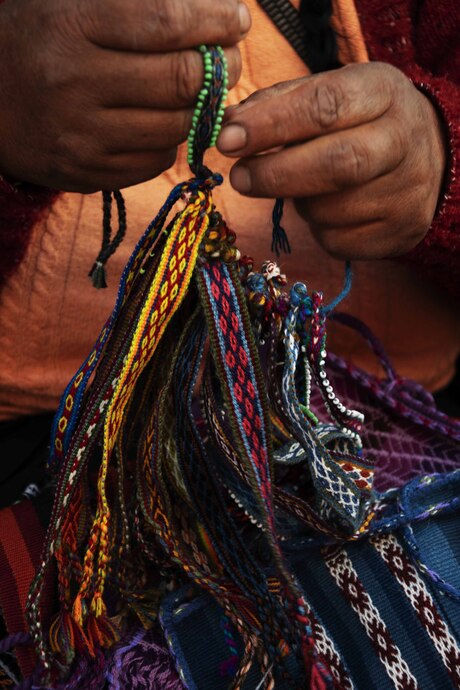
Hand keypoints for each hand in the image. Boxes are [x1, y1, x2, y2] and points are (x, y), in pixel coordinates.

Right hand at [0, 0, 248, 191]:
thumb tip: (206, 8)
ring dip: (204, 109)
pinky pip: (155, 162)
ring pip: (176, 127)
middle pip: (181, 80)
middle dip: (223, 68)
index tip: (238, 19)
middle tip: (230, 59)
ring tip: (203, 92)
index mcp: (71, 23)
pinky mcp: (86, 173)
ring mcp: (80, 135)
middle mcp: (74, 82)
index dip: (215, 20)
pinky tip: (166, 123)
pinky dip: (172, 141)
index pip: (166, 22)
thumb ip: (137, 2)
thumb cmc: (37, 37)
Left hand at [217, 63, 445, 259]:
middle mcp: (402, 140)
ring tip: (304, 186)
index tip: (228, 140)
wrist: (425, 159)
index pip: (324, 106)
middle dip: (276, 174)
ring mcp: (407, 191)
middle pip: (336, 163)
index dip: (271, 125)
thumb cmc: (358, 122)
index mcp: (382, 91)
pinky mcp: (399, 233)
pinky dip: (317, 229)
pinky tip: (327, 210)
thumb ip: (276, 105)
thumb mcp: (327, 93)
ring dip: (299, 203)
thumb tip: (228, 127)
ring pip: (330, 210)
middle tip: (240, 178)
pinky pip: (337, 241)